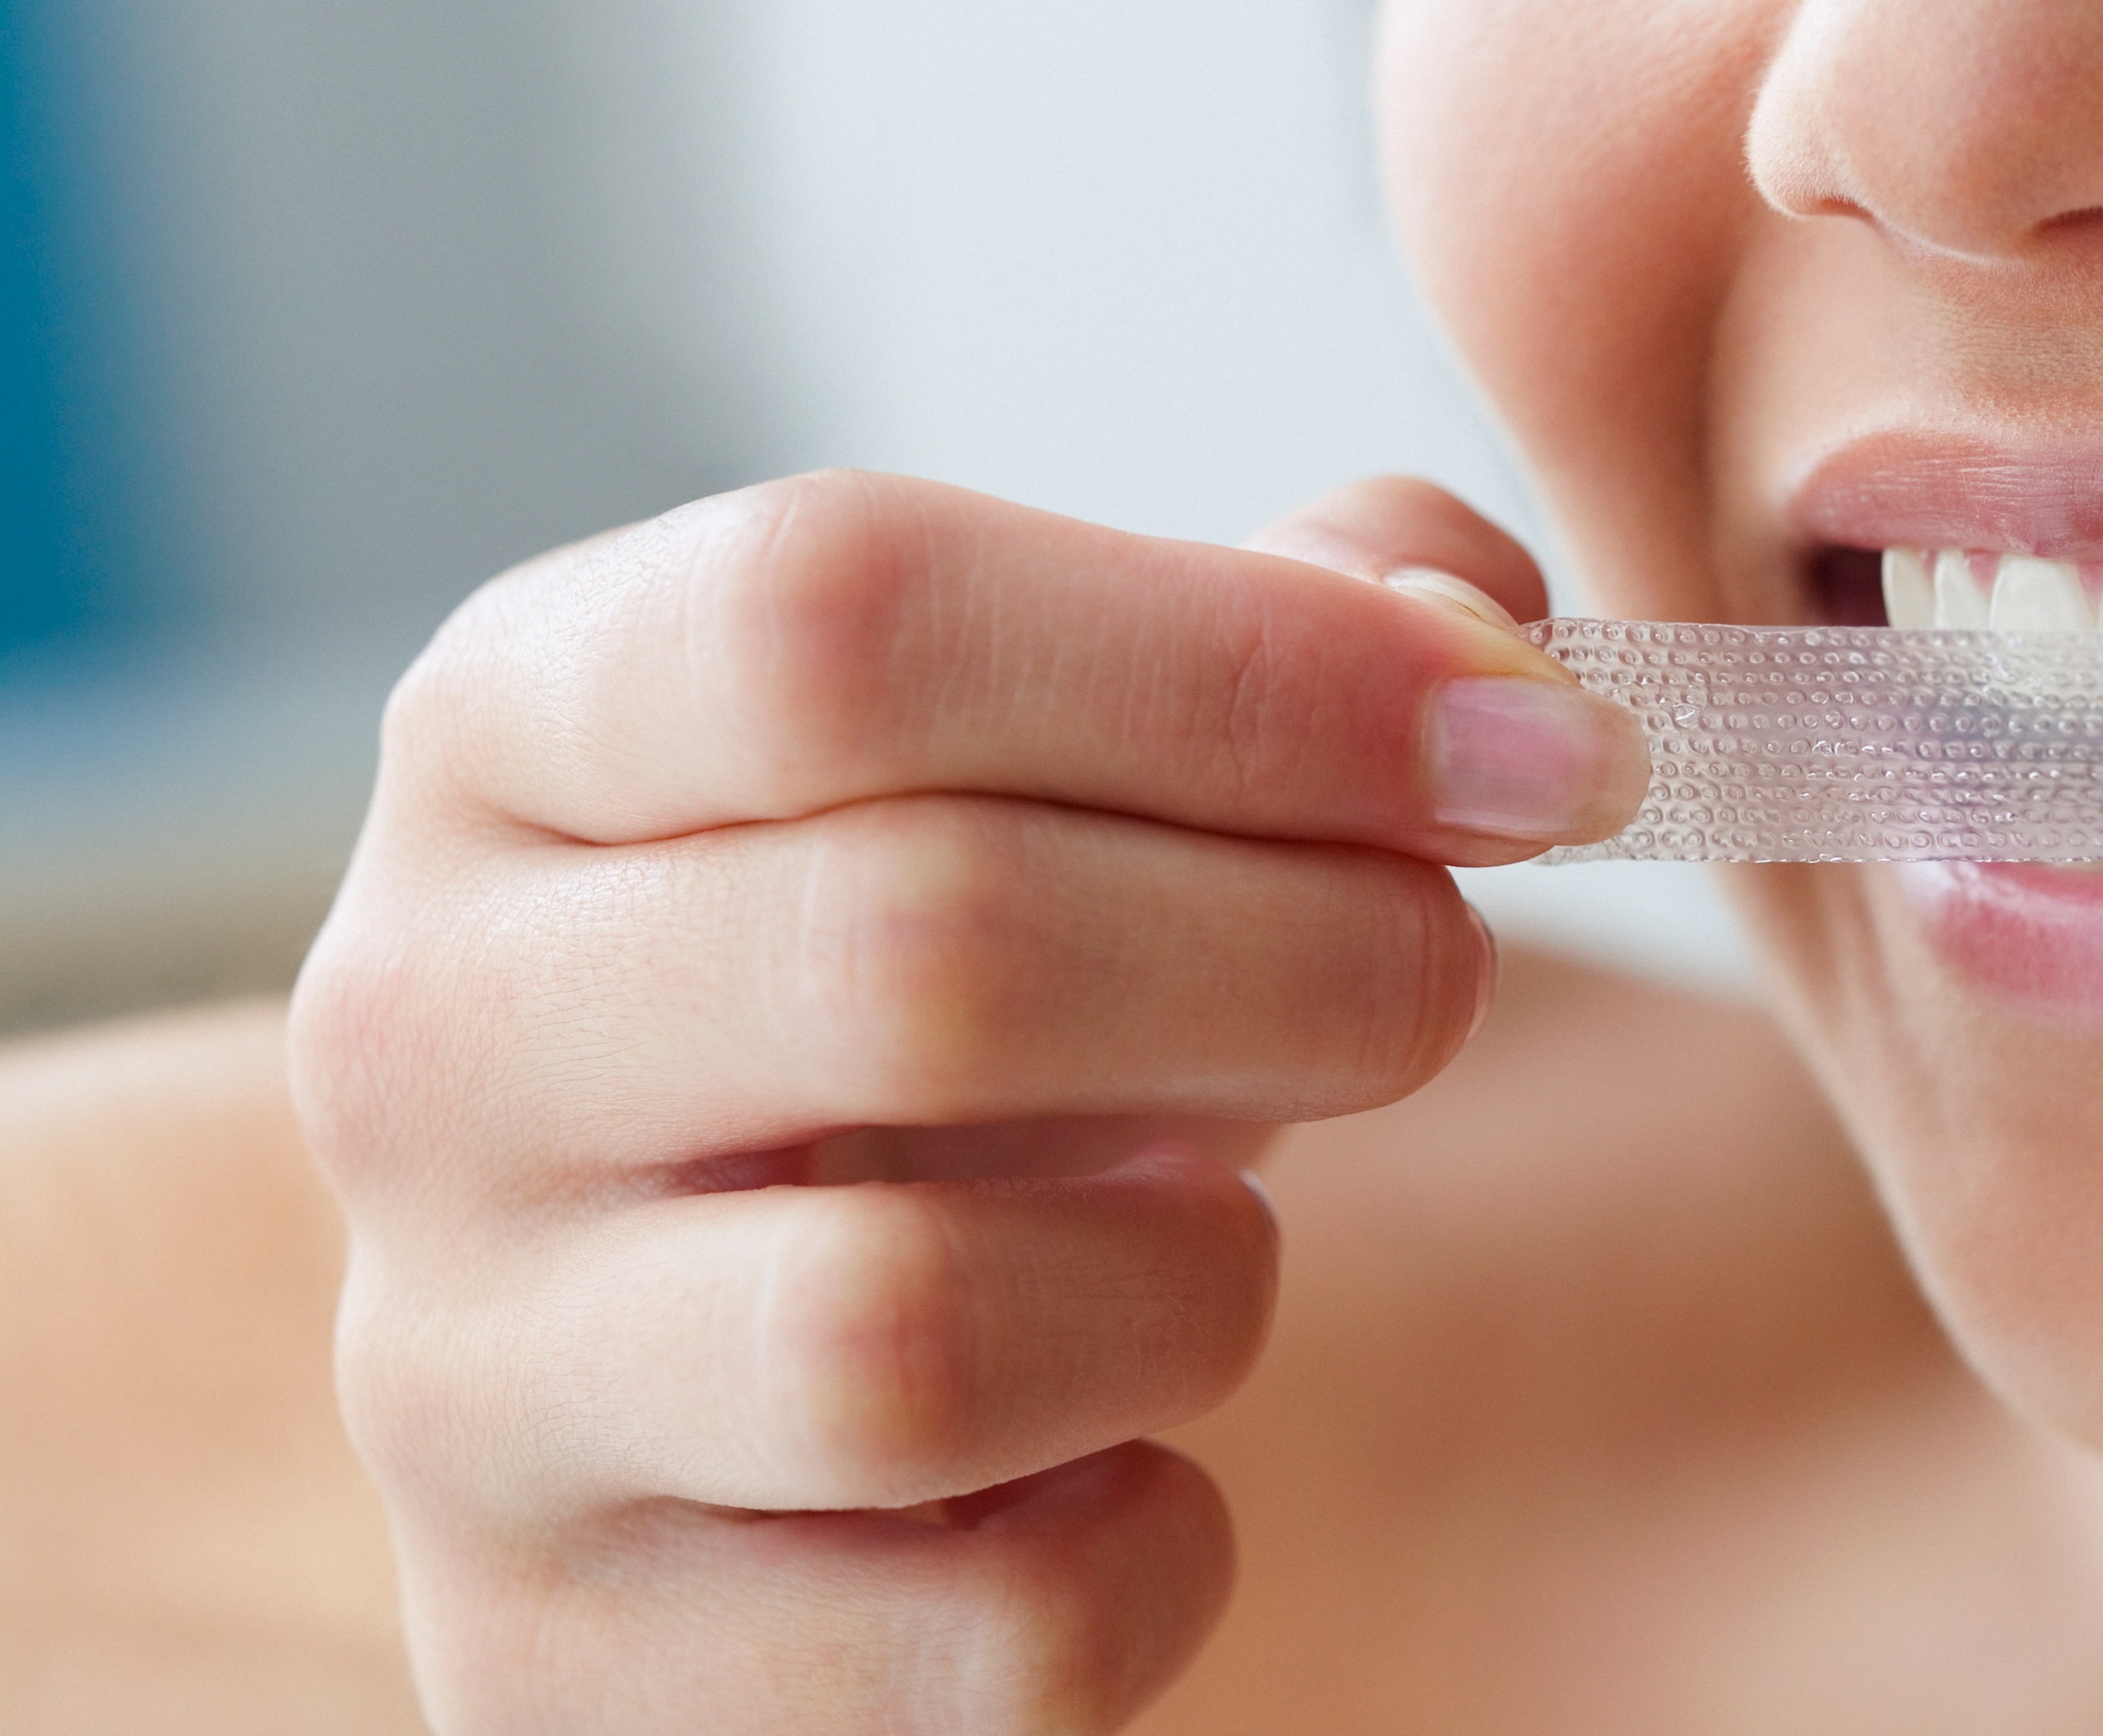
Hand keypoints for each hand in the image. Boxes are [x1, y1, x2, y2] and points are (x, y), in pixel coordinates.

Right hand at [290, 470, 1642, 1733]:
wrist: (693, 1357)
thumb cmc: (924, 1002)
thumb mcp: (1051, 757)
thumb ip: (1284, 626)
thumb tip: (1487, 643)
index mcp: (520, 730)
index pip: (839, 617)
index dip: (1249, 668)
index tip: (1530, 744)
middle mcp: (426, 1038)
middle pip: (921, 949)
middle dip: (1307, 957)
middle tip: (1442, 973)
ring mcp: (465, 1381)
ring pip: (923, 1331)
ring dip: (1201, 1276)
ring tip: (1212, 1226)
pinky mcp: (570, 1667)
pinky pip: (995, 1636)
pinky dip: (1153, 1545)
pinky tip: (1116, 1451)